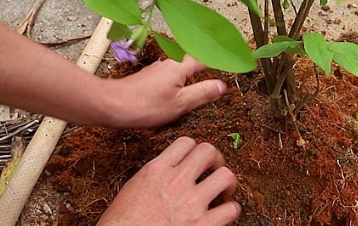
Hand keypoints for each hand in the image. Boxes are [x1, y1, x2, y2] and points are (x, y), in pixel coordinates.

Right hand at [97, 137, 240, 225]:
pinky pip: (230, 209)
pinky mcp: (202, 225)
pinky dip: (232, 210)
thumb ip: (154, 176)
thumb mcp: (132, 189)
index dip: (194, 150)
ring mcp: (191, 202)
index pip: (185, 143)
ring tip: (224, 190)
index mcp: (156, 170)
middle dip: (216, 159)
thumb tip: (168, 172)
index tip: (196, 160)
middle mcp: (176, 181)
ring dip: (227, 182)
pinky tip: (226, 213)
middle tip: (215, 170)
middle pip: (208, 151)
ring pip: (225, 175)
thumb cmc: (120, 224)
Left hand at [105, 55, 226, 127]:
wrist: (110, 105)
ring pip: (184, 64)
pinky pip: (174, 71)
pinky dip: (184, 74)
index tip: (237, 59)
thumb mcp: (179, 104)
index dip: (223, 59)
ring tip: (211, 70)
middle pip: (196, 58)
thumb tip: (223, 85)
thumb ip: (203, 93)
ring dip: (197, 65)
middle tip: (228, 60)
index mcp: (180, 67)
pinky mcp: (151, 77)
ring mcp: (159, 68)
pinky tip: (185, 83)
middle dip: (212, 58)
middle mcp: (170, 62)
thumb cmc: (143, 106)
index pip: (208, 59)